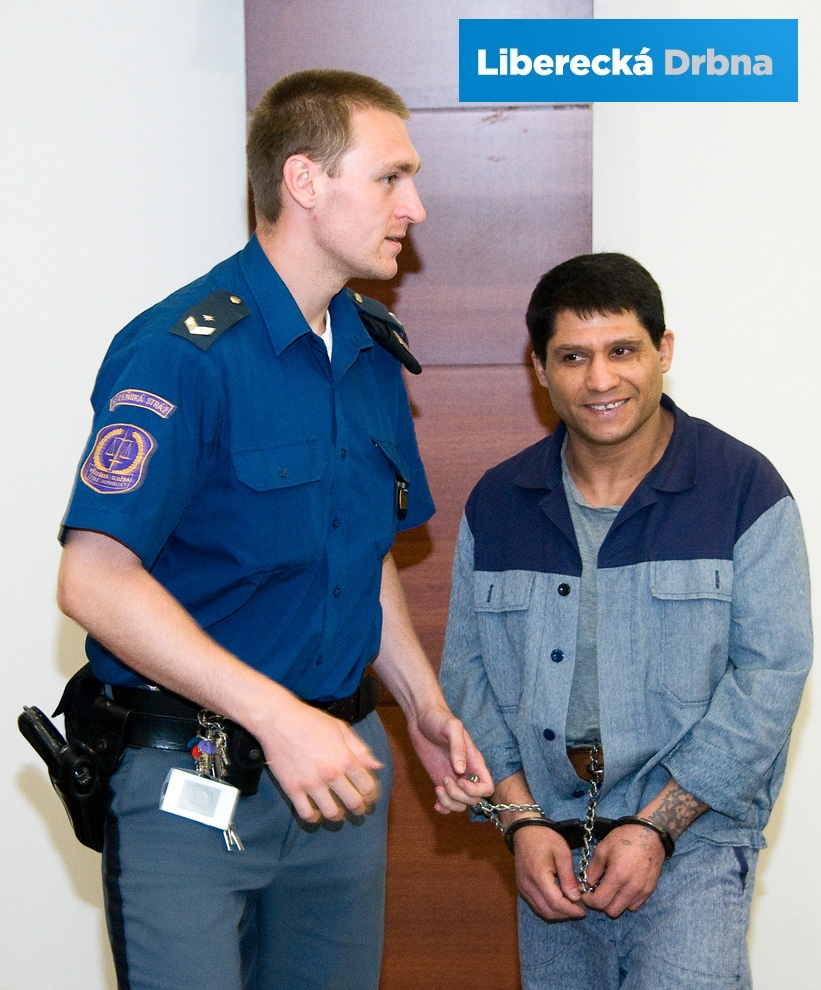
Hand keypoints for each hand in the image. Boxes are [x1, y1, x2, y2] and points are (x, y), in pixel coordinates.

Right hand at [258, 696, 382, 823]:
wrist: (278, 720)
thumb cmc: (311, 721)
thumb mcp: (341, 729)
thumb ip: (360, 749)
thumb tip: (377, 767)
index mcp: (345, 757)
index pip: (368, 786)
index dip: (372, 794)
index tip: (369, 796)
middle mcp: (330, 773)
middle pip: (354, 803)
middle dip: (359, 808)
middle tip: (357, 808)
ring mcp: (311, 783)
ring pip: (332, 813)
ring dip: (339, 816)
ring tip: (338, 812)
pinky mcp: (292, 788)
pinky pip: (306, 813)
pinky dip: (314, 818)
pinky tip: (317, 812)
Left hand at [405, 704, 492, 813]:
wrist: (422, 718)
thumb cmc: (439, 719)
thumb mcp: (451, 727)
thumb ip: (458, 747)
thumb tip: (461, 770)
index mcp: (475, 761)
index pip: (487, 786)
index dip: (475, 790)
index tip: (459, 780)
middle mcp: (467, 773)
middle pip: (474, 800)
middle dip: (459, 796)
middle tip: (444, 779)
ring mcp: (454, 778)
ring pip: (461, 805)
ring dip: (450, 803)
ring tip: (438, 788)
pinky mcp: (442, 781)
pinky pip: (448, 804)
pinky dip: (444, 808)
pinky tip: (435, 803)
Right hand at [512, 825, 585, 920]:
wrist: (524, 832)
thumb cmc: (545, 838)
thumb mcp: (562, 852)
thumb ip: (568, 877)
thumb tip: (576, 898)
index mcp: (538, 875)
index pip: (555, 902)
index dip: (571, 910)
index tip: (584, 910)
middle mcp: (528, 886)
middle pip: (548, 911)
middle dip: (566, 914)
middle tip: (579, 908)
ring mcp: (523, 888)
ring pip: (541, 911)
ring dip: (557, 913)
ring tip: (571, 905)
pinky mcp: (522, 888)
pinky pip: (536, 905)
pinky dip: (549, 908)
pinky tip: (559, 901)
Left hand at [581, 822, 665, 916]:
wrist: (651, 835)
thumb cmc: (625, 838)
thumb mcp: (603, 849)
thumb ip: (593, 869)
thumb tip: (588, 884)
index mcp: (618, 876)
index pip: (600, 902)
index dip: (589, 901)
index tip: (585, 894)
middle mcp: (631, 888)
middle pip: (612, 911)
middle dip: (601, 904)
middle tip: (597, 892)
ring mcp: (642, 891)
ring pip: (624, 909)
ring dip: (614, 903)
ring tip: (610, 889)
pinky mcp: (650, 890)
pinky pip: (635, 905)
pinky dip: (626, 901)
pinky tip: (622, 888)